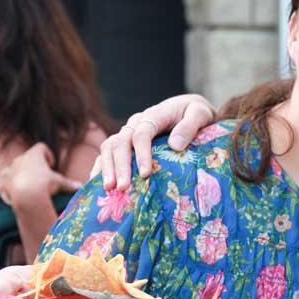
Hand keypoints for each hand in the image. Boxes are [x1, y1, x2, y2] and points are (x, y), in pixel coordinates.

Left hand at [1, 142, 82, 207]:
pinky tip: (17, 196)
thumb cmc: (45, 185)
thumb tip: (83, 186)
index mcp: (34, 155)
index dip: (48, 155)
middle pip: (26, 157)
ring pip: (12, 169)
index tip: (52, 166)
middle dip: (34, 166)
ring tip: (27, 185)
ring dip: (18, 175)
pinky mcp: (4, 184)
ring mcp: (10, 171)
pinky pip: (5, 185)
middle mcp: (20, 160)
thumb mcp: (60, 183)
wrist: (27, 196)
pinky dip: (10, 189)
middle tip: (43, 177)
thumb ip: (70, 184)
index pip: (41, 147)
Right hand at [93, 94, 216, 190]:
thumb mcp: (200, 114)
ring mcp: (129, 131)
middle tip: (122, 187)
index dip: (141, 153)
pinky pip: (107, 152)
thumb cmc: (196, 113)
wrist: (189, 109)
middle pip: (121, 141)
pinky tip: (98, 184)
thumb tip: (175, 145)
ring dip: (107, 167)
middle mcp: (137, 121)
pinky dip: (101, 166)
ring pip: (109, 146)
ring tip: (109, 189)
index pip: (142, 133)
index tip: (145, 173)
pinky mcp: (126, 141)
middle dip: (120, 165)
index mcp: (155, 114)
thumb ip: (190, 126)